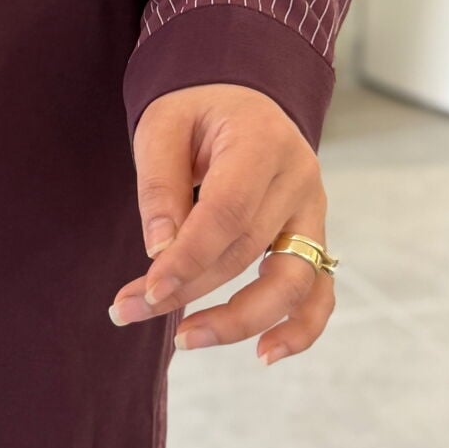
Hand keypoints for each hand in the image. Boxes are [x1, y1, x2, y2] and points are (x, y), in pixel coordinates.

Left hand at [109, 82, 332, 364]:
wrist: (242, 93)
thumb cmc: (196, 107)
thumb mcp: (162, 124)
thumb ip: (160, 182)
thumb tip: (159, 251)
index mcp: (263, 143)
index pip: (227, 213)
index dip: (188, 257)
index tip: (148, 289)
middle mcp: (299, 179)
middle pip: (246, 250)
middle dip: (188, 289)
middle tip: (129, 311)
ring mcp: (312, 210)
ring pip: (292, 281)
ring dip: (240, 319)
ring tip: (186, 340)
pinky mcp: (312, 235)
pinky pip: (319, 290)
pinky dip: (301, 328)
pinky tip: (265, 354)